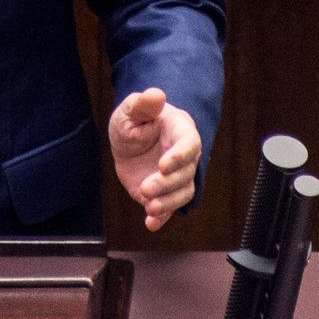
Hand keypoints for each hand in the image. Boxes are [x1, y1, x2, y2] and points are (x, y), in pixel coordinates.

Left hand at [108, 87, 199, 231]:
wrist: (129, 140)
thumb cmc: (136, 120)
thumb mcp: (131, 110)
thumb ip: (142, 104)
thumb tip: (156, 94)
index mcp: (180, 132)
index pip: (189, 145)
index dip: (180, 156)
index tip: (164, 165)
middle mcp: (183, 157)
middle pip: (186, 173)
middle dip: (168, 184)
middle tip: (146, 188)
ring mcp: (175, 177)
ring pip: (182, 193)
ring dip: (168, 203)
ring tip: (149, 208)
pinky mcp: (164, 193)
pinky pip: (168, 208)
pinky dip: (161, 218)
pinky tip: (150, 224)